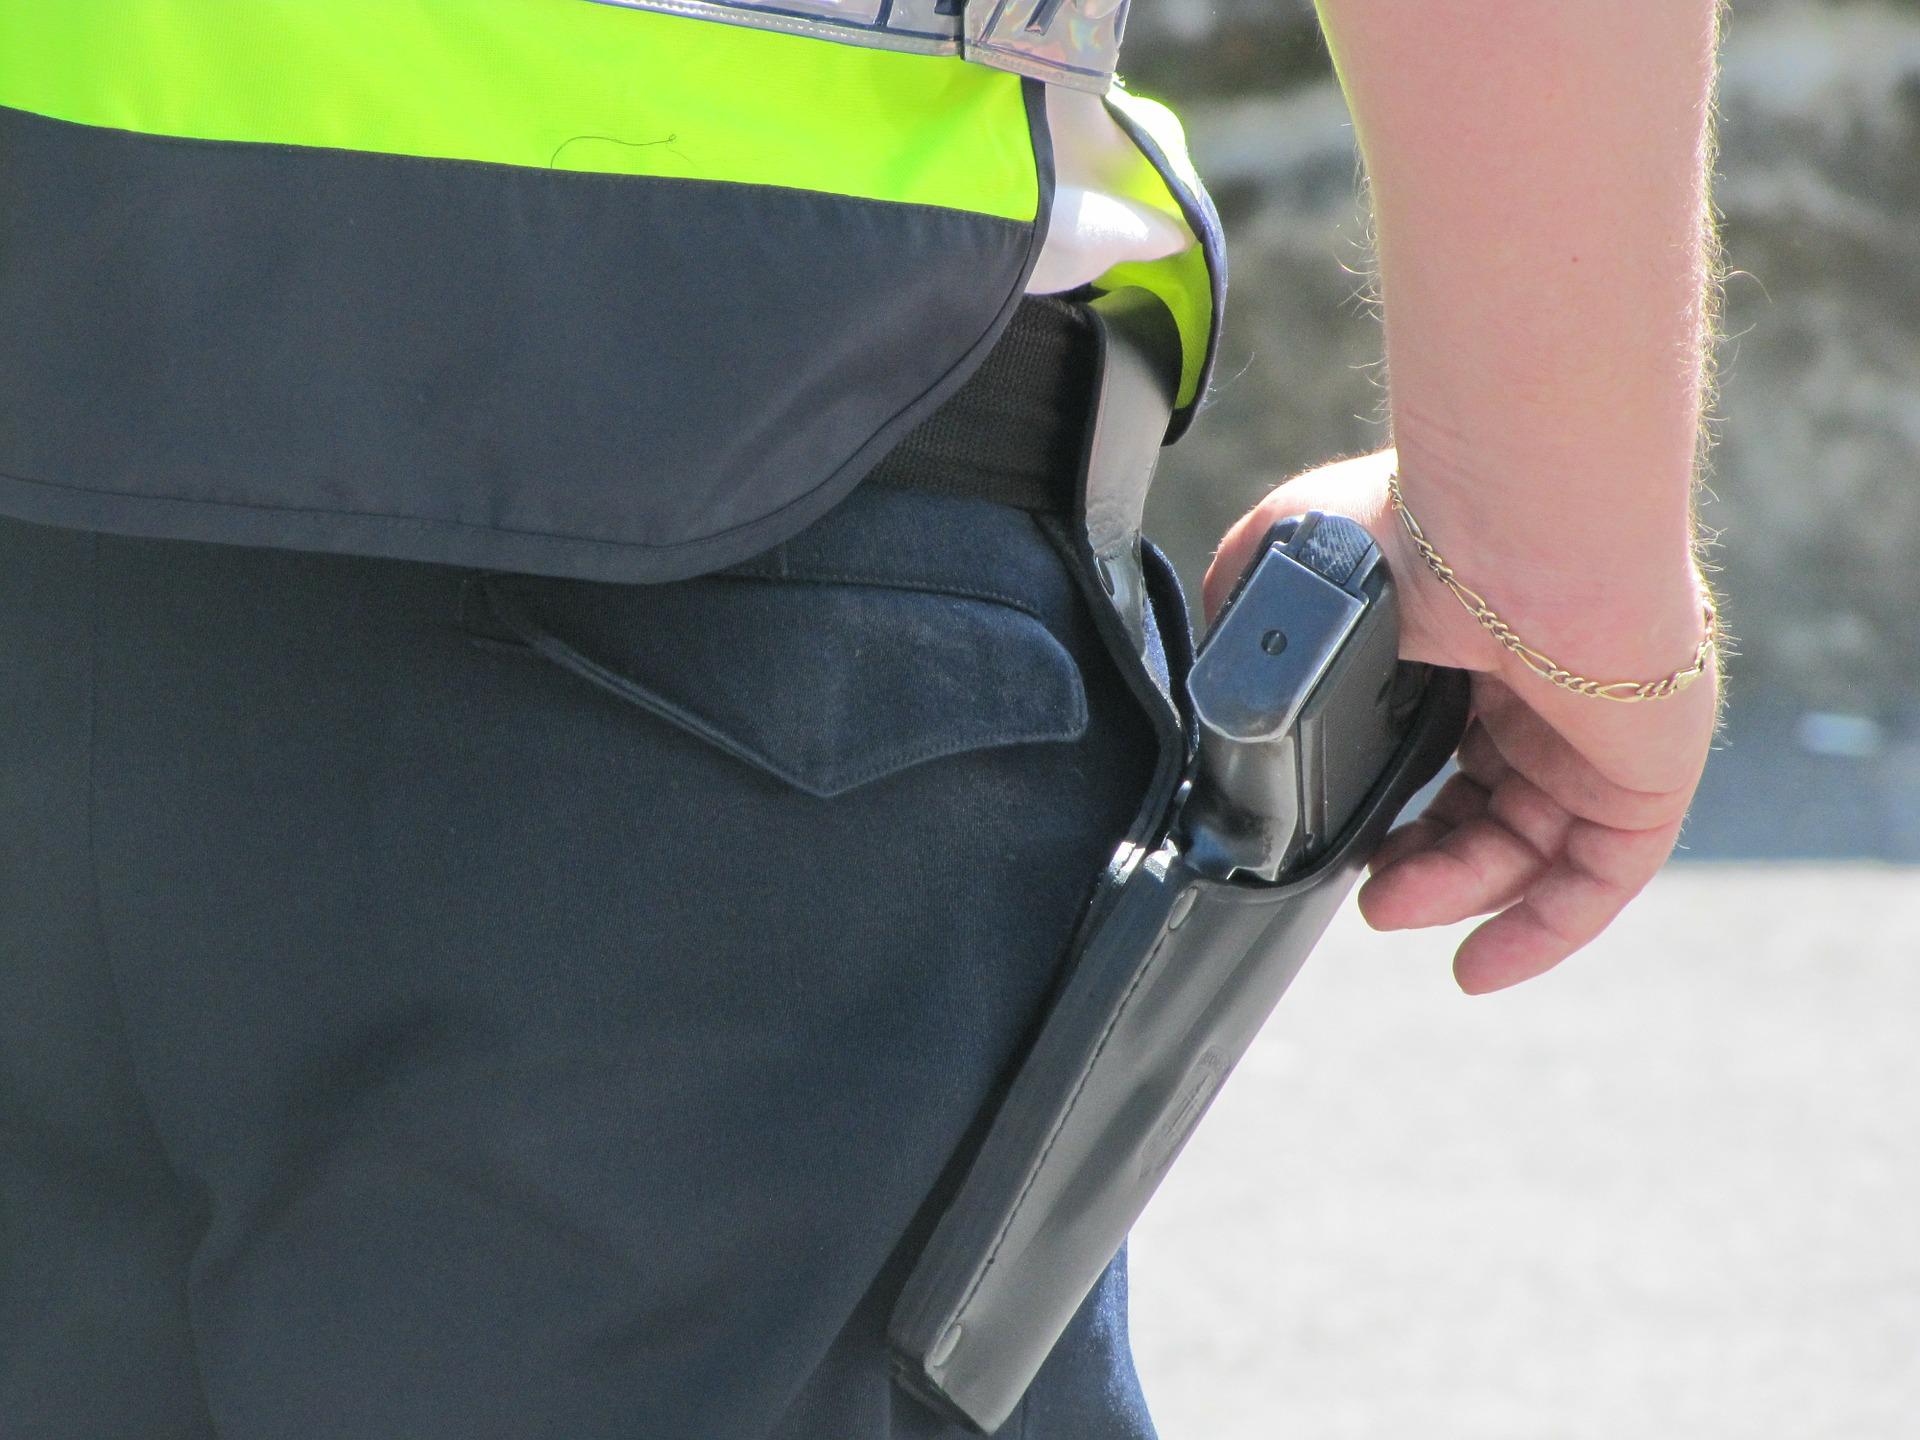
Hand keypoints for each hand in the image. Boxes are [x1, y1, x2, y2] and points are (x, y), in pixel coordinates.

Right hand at [1203, 450, 1720, 993]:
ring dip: (1454, 894)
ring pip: (1528, 849)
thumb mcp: (1282, 552)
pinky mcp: (1647, 775)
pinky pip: (1600, 880)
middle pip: (1485, 809)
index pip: (1442, 746)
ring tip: (1388, 908)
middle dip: (1419, 862)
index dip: (1394, 804)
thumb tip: (1216, 667)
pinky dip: (1541, 934)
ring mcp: (1600, 733)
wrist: (1514, 526)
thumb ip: (1242, 613)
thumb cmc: (1413, 523)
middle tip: (1367, 889)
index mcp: (1477, 639)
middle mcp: (1545, 690)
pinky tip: (1475, 969)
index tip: (1341, 840)